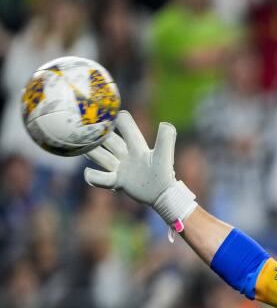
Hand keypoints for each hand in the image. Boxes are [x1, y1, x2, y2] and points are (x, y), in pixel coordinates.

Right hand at [83, 111, 195, 226]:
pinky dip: (94, 177)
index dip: (118, 119)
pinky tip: (88, 173)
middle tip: (84, 125)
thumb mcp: (163, 156)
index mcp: (137, 146)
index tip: (107, 112)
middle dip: (98, 133)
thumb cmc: (164, 175)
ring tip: (80, 146)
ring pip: (102, 157)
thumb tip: (166, 124)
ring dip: (92, 152)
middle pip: (109, 140)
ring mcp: (121, 168)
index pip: (125, 127)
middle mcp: (127, 155)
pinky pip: (102, 179)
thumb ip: (166, 140)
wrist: (164, 195)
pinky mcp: (118, 182)